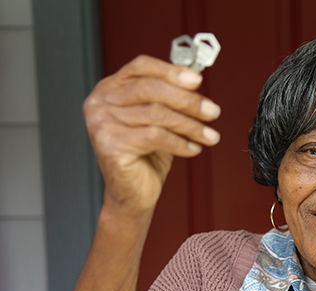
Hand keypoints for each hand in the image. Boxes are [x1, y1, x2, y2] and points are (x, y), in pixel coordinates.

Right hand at [83, 55, 220, 217]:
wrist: (132, 194)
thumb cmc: (145, 157)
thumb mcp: (158, 121)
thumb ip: (169, 99)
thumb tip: (194, 80)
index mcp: (110, 89)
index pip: (141, 66)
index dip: (171, 71)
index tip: (197, 81)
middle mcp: (101, 103)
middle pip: (151, 89)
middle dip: (188, 100)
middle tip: (212, 111)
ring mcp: (102, 123)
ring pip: (157, 114)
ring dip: (190, 125)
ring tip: (208, 135)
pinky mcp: (111, 145)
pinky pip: (156, 136)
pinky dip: (181, 143)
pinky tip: (193, 148)